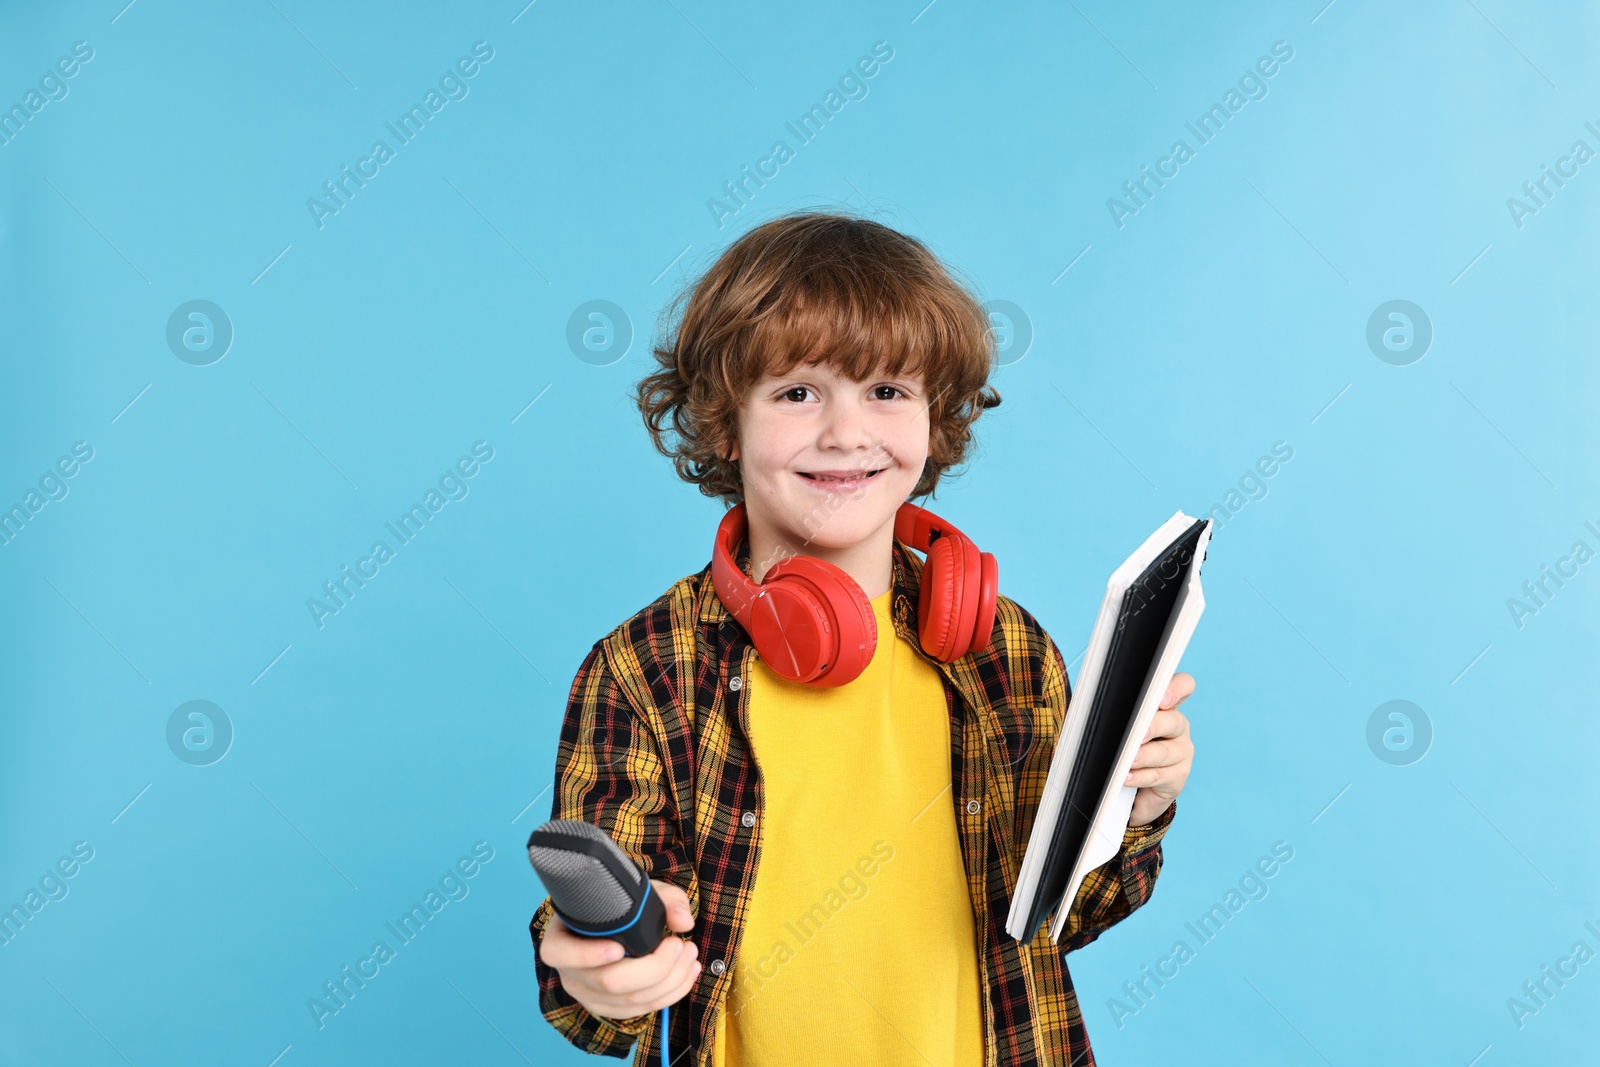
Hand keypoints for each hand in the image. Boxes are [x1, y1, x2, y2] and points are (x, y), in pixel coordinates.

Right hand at [538, 879, 700, 1020]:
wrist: (615, 920)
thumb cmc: (620, 904)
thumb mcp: (639, 890)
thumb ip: (665, 898)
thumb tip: (683, 922)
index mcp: (561, 937)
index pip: (560, 953)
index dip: (588, 955)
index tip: (619, 948)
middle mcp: (568, 971)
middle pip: (609, 982)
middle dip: (654, 967)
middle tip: (680, 943)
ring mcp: (587, 994)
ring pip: (630, 1000)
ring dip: (670, 981)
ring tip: (690, 955)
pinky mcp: (608, 1007)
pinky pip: (639, 1010)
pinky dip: (669, 994)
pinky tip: (686, 974)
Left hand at [1125, 672, 1194, 826]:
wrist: (1135, 784)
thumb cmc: (1125, 744)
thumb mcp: (1122, 725)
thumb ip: (1119, 713)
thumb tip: (1099, 708)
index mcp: (1166, 706)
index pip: (1183, 686)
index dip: (1176, 689)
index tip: (1162, 700)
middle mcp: (1178, 726)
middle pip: (1173, 722)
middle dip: (1154, 726)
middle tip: (1139, 733)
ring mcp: (1181, 752)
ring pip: (1164, 752)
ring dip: (1144, 756)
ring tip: (1128, 760)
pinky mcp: (1178, 776)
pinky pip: (1159, 776)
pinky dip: (1140, 777)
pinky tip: (1127, 777)